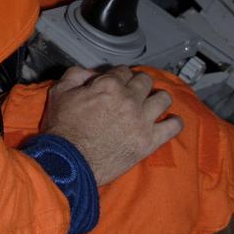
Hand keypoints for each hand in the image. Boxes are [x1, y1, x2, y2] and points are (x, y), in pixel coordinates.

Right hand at [42, 65, 182, 185]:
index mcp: (109, 85)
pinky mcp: (149, 141)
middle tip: (133, 93)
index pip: (123, 71)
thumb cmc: (62, 128)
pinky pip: (173, 127)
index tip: (117, 84)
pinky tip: (169, 122)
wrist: (69, 162)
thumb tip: (90, 73)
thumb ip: (75, 75)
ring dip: (157, 99)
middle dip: (138, 84)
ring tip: (151, 105)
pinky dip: (174, 122)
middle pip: (145, 81)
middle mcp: (129, 99)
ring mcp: (142, 120)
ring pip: (163, 98)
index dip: (119, 76)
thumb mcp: (59, 93)